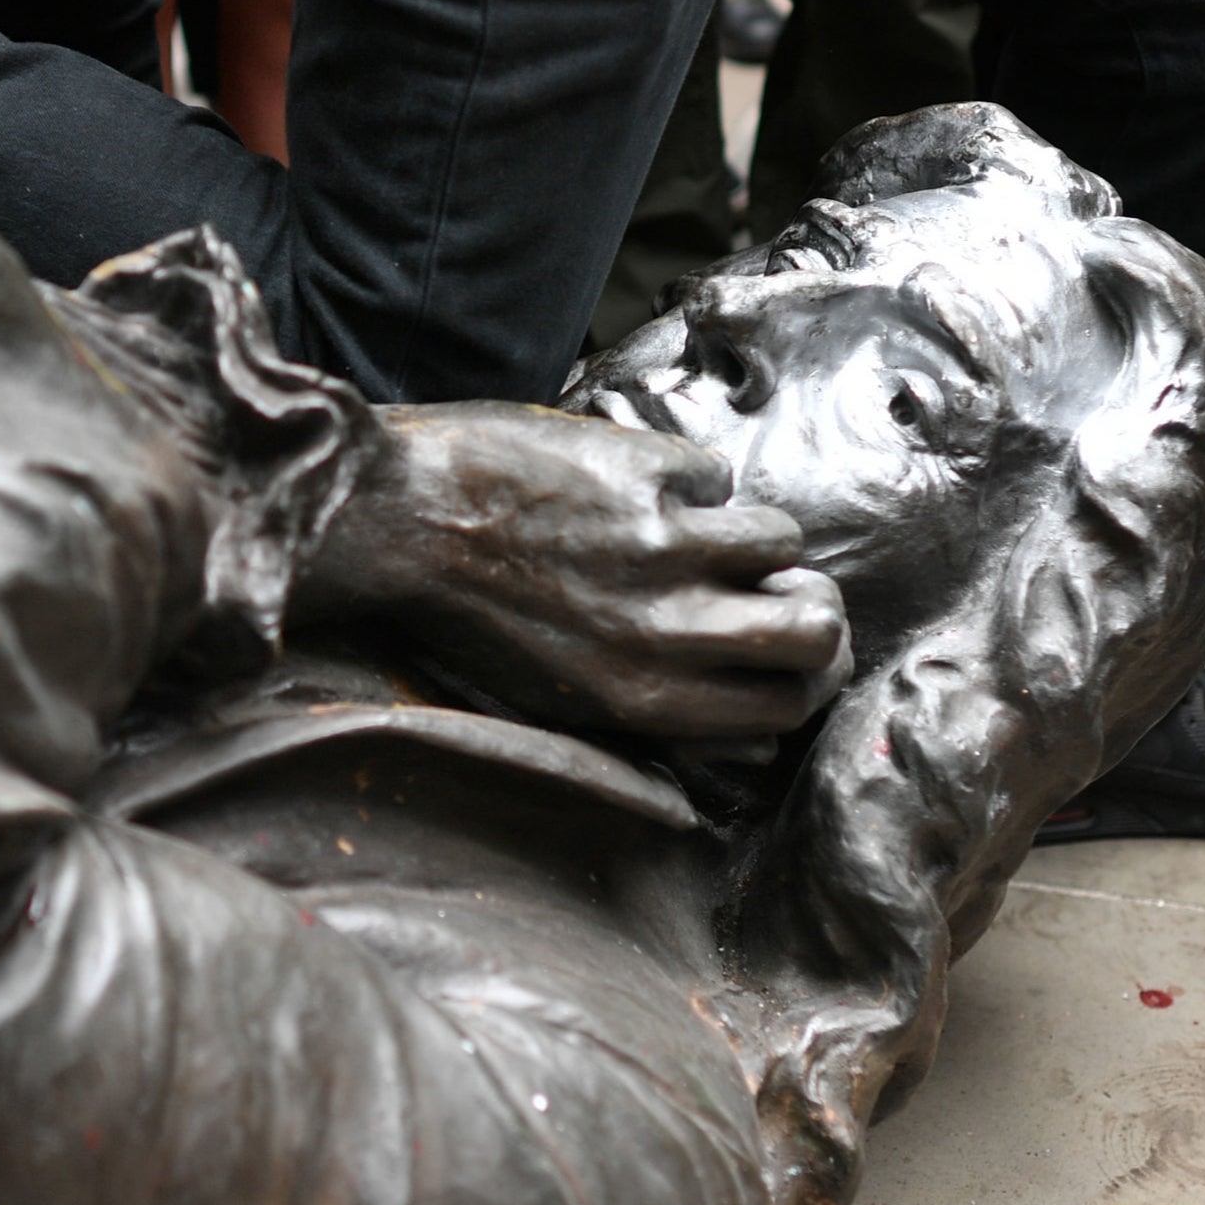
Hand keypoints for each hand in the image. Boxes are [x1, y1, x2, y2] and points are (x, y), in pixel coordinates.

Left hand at [299, 403, 852, 741]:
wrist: (389, 520)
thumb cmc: (460, 618)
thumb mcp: (556, 702)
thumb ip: (656, 717)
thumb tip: (753, 732)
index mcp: (644, 700)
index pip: (785, 707)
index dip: (807, 673)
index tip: (795, 644)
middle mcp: (664, 631)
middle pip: (815, 629)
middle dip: (814, 603)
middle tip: (780, 582)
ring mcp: (659, 546)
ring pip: (780, 540)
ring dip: (752, 531)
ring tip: (696, 523)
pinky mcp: (641, 472)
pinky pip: (713, 473)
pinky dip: (688, 474)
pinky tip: (633, 480)